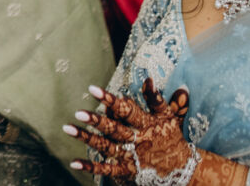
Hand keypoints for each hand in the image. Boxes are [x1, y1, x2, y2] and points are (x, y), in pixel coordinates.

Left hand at [68, 80, 203, 181]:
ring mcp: (130, 157)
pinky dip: (91, 167)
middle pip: (115, 130)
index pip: (127, 111)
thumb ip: (157, 99)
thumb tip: (149, 78)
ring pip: (106, 147)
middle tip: (79, 112)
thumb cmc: (172, 137)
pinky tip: (73, 162)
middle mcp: (136, 141)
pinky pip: (107, 169)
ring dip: (87, 138)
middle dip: (97, 121)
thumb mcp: (169, 117)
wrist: (182, 169)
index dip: (111, 100)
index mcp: (146, 125)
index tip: (92, 89)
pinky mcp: (126, 171)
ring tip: (67, 128)